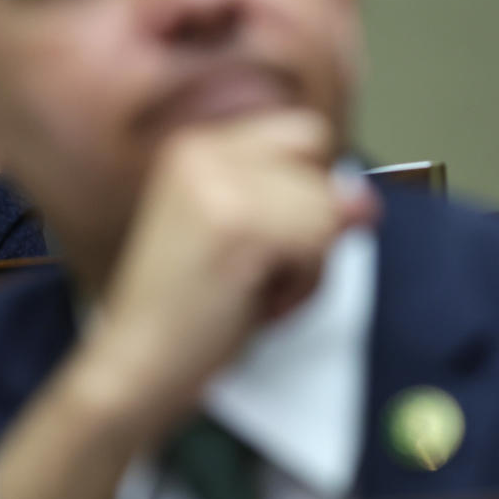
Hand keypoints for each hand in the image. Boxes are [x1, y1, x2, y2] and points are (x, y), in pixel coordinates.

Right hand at [0, 110, 377, 498]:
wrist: (135, 364)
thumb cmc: (183, 312)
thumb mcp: (242, 237)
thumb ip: (299, 203)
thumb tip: (363, 199)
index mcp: (195, 147)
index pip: (304, 134)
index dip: (306, 190)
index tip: (269, 237)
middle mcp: (202, 153)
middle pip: (322, 168)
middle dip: (310, 226)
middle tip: (254, 268)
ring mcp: (218, 185)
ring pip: (328, 209)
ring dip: (308, 264)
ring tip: (251, 288)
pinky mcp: (239, 226)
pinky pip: (321, 241)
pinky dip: (302, 286)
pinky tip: (254, 301)